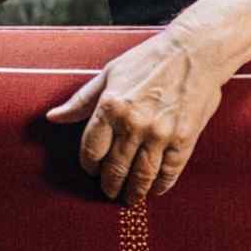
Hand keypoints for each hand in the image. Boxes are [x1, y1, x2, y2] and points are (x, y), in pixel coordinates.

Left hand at [45, 30, 229, 204]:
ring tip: (130, 198)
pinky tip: (156, 189)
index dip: (90, 166)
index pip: (91, 150)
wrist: (196, 52)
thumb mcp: (109, 74)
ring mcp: (160, 133)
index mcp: (110, 107)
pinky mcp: (184, 138)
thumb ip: (81, 100)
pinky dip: (162, 184)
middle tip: (110, 191)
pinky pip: (170, 170)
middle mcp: (133, 124)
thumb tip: (54, 117)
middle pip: (115, 168)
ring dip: (134, 191)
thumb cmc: (151, 59)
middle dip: (110, 184)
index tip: (93, 170)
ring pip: (141, 175)